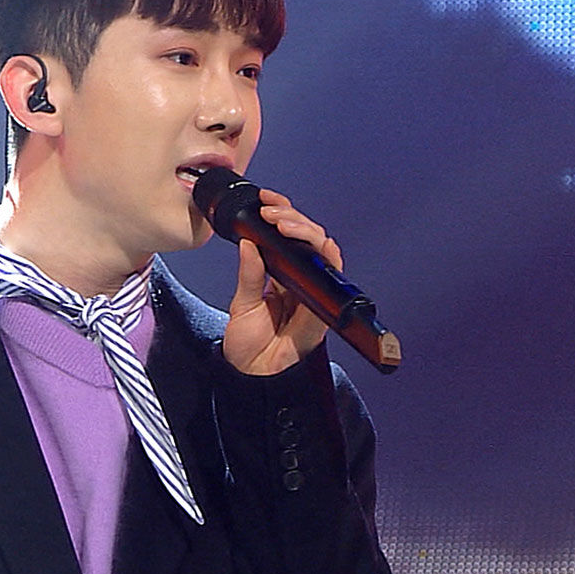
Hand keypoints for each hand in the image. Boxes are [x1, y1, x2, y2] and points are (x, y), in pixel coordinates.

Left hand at [221, 188, 343, 374]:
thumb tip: (248, 242)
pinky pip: (333, 274)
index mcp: (280, 274)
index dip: (281, 213)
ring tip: (281, 222)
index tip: (265, 200)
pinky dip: (325, 255)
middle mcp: (299, 278)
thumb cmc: (248, 342)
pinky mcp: (324, 305)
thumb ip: (249, 274)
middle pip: (307, 236)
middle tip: (270, 212)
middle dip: (291, 217)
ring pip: (322, 248)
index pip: (287, 235)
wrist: (254, 373)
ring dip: (305, 230)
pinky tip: (311, 243)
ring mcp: (313, 289)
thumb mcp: (241, 303)